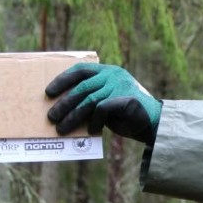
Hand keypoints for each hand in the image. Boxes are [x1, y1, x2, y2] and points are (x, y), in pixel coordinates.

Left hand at [45, 63, 161, 142]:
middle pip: (81, 88)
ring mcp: (119, 86)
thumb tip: (65, 108)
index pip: (80, 70)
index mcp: (108, 71)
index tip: (49, 92)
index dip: (62, 80)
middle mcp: (113, 75)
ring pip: (88, 100)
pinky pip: (101, 110)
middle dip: (63, 103)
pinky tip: (91, 131)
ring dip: (72, 116)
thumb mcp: (107, 102)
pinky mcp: (124, 99)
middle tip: (51, 116)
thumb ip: (92, 99)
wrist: (154, 123)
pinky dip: (94, 122)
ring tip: (61, 128)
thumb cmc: (127, 115)